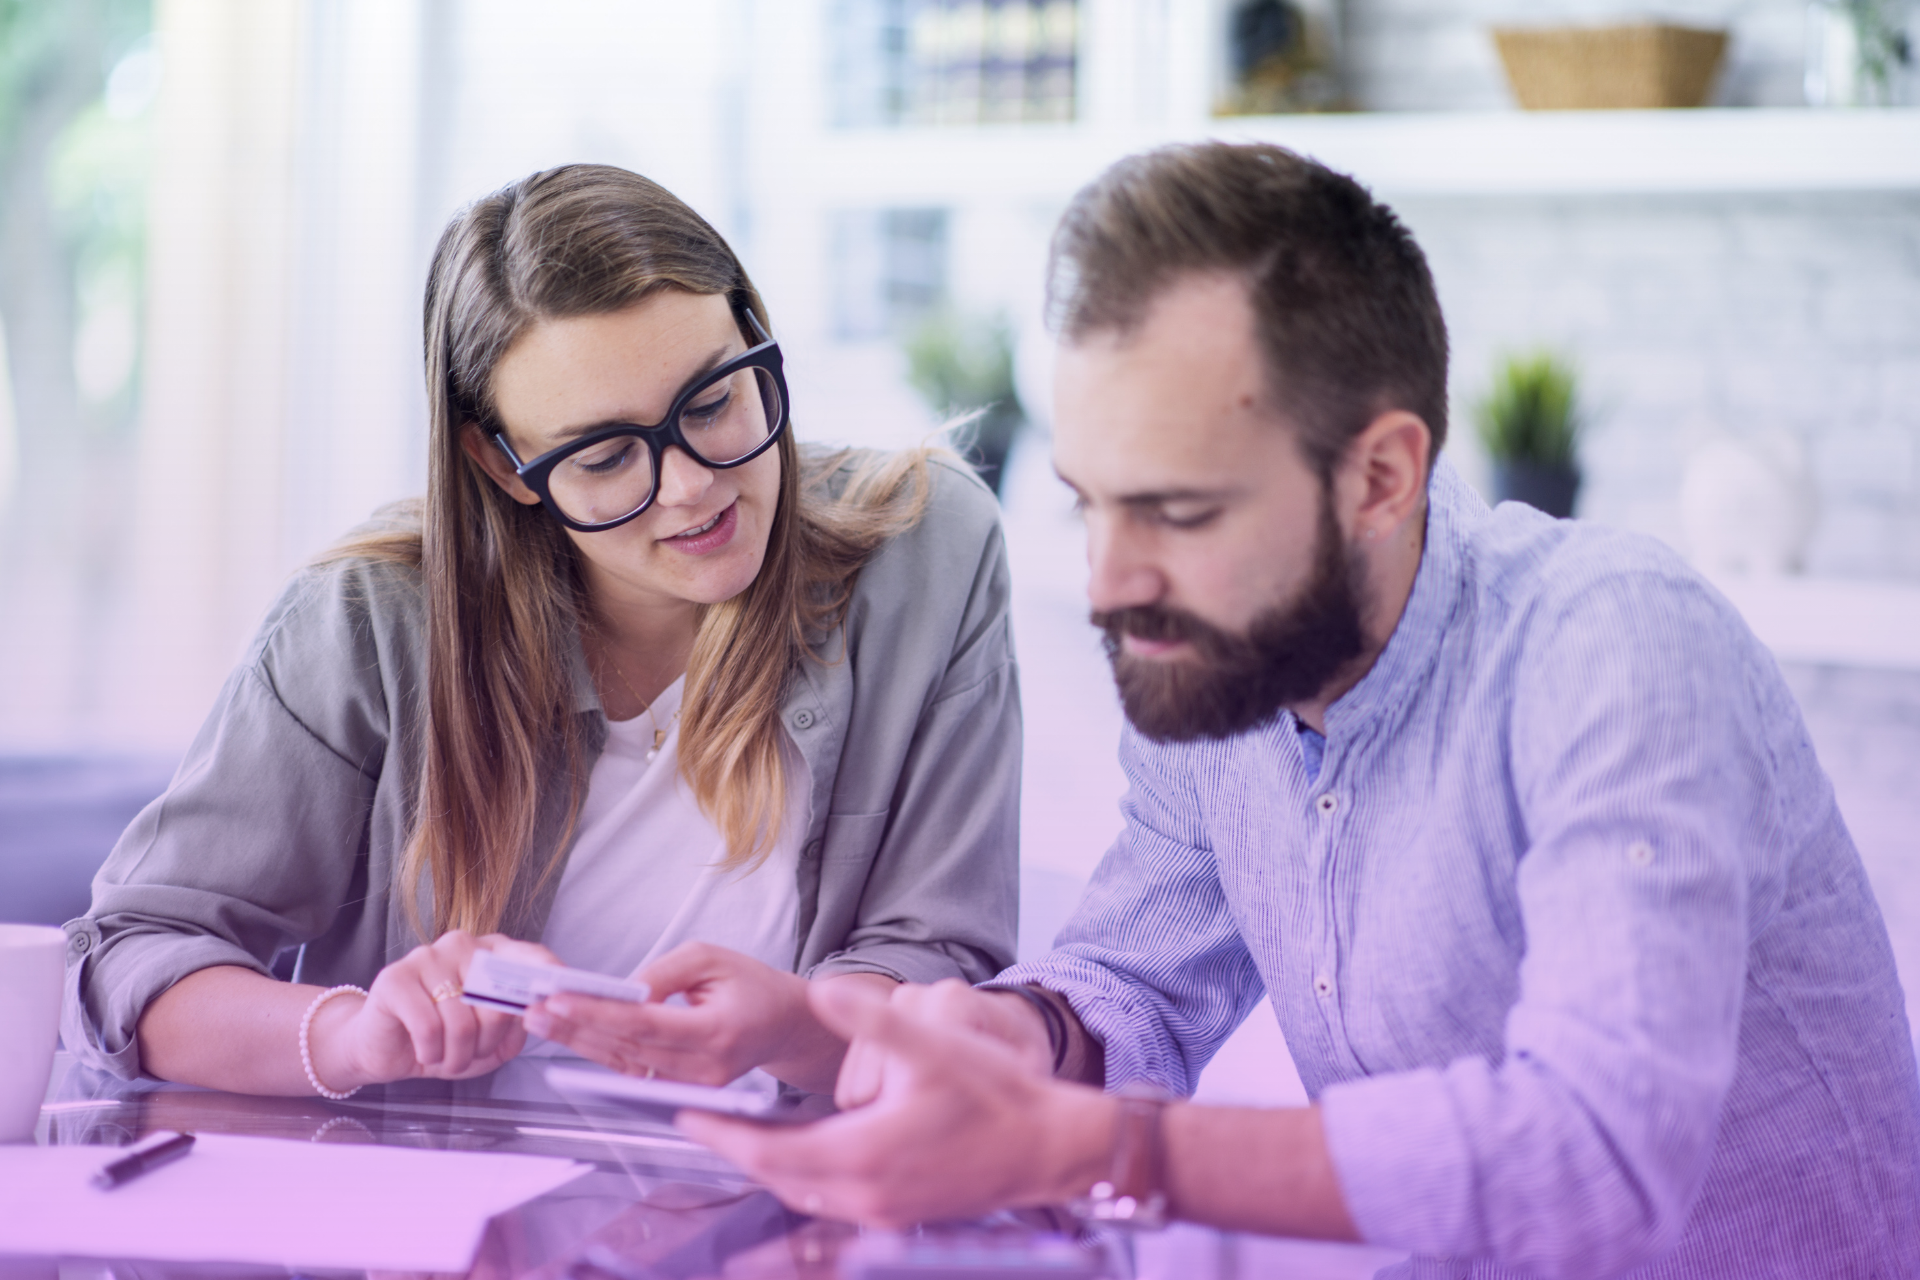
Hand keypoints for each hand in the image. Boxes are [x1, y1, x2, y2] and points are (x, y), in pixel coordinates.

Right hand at [310, 930, 547, 1088]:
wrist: (384, 1047)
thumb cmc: (443, 1039)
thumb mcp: (491, 1042)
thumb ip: (517, 1026)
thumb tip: (536, 1014)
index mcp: (490, 953)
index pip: (529, 956)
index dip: (548, 976)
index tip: (562, 1000)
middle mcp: (461, 945)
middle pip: (496, 999)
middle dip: (489, 1041)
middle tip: (473, 1055)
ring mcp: (426, 957)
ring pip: (461, 1020)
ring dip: (458, 1055)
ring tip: (447, 1058)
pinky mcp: (395, 978)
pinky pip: (429, 1027)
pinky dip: (432, 1052)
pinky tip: (425, 1052)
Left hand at [523, 942, 832, 1088]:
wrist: (784, 1025)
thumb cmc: (752, 985)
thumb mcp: (712, 957)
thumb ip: (664, 973)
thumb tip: (622, 990)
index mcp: (717, 1033)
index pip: (645, 1025)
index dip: (598, 1014)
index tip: (559, 999)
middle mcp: (704, 1069)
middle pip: (626, 1049)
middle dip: (576, 1027)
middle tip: (533, 1008)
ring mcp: (693, 1087)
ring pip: (623, 1064)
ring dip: (579, 1042)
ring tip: (540, 1019)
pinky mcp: (683, 1090)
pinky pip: (633, 1070)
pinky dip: (599, 1051)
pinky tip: (570, 1034)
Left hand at [679, 980, 1114, 1227]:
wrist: (1049, 1147)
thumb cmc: (996, 1097)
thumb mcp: (932, 1044)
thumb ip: (872, 1018)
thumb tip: (822, 990)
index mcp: (863, 1155)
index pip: (770, 1153)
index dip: (724, 1136)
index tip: (689, 1118)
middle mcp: (866, 1195)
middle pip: (781, 1179)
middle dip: (742, 1153)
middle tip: (709, 1125)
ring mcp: (884, 1213)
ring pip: (808, 1195)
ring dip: (778, 1167)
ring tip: (752, 1136)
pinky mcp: (902, 1218)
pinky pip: (837, 1202)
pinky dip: (812, 1178)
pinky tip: (817, 1151)